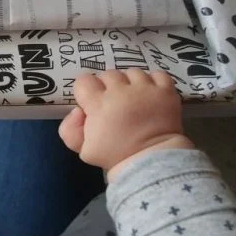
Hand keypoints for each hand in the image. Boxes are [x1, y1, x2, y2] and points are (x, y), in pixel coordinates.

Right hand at [58, 69, 192, 180]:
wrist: (150, 162)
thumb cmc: (115, 156)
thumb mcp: (83, 149)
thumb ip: (70, 128)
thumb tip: (78, 110)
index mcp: (99, 103)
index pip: (84, 80)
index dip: (86, 90)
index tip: (92, 101)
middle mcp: (121, 91)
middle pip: (108, 74)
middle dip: (108, 86)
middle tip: (113, 102)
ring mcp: (145, 89)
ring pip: (132, 72)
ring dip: (130, 82)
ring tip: (134, 97)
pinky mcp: (165, 91)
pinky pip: (157, 74)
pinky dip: (153, 81)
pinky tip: (151, 92)